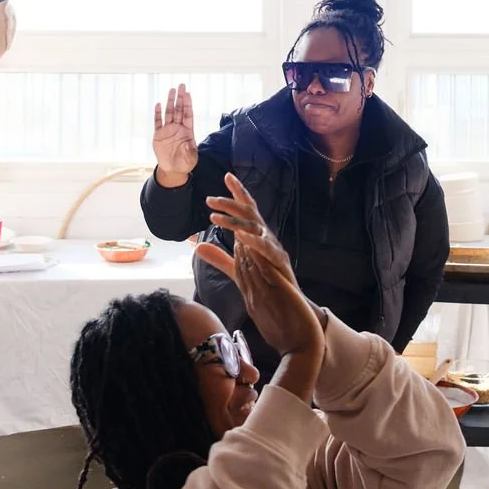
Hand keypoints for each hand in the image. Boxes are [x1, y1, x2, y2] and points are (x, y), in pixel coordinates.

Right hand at [153, 85, 198, 177]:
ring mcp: (168, 130)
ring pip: (169, 113)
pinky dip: (158, 114)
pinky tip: (158, 104)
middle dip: (180, 98)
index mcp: (188, 132)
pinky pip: (158, 122)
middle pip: (179, 110)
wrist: (173, 170)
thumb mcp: (190, 159)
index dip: (188, 104)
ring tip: (171, 90)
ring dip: (170, 102)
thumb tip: (187, 143)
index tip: (188, 93)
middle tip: (181, 85)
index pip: (188, 114)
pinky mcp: (159, 135)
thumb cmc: (185, 164)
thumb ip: (189, 151)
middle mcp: (178, 128)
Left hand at [196, 173, 323, 357]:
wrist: (292, 312)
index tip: (226, 176)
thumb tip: (196, 246)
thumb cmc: (269, 287)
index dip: (238, 194)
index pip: (247, 211)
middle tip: (210, 199)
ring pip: (256, 229)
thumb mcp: (238, 270)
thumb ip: (220, 258)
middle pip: (251, 214)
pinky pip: (267, 250)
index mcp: (258, 239)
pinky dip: (254, 242)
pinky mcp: (281, 264)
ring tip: (215, 216)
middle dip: (232, 202)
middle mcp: (268, 240)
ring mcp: (275, 250)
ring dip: (235, 221)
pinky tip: (241, 237)